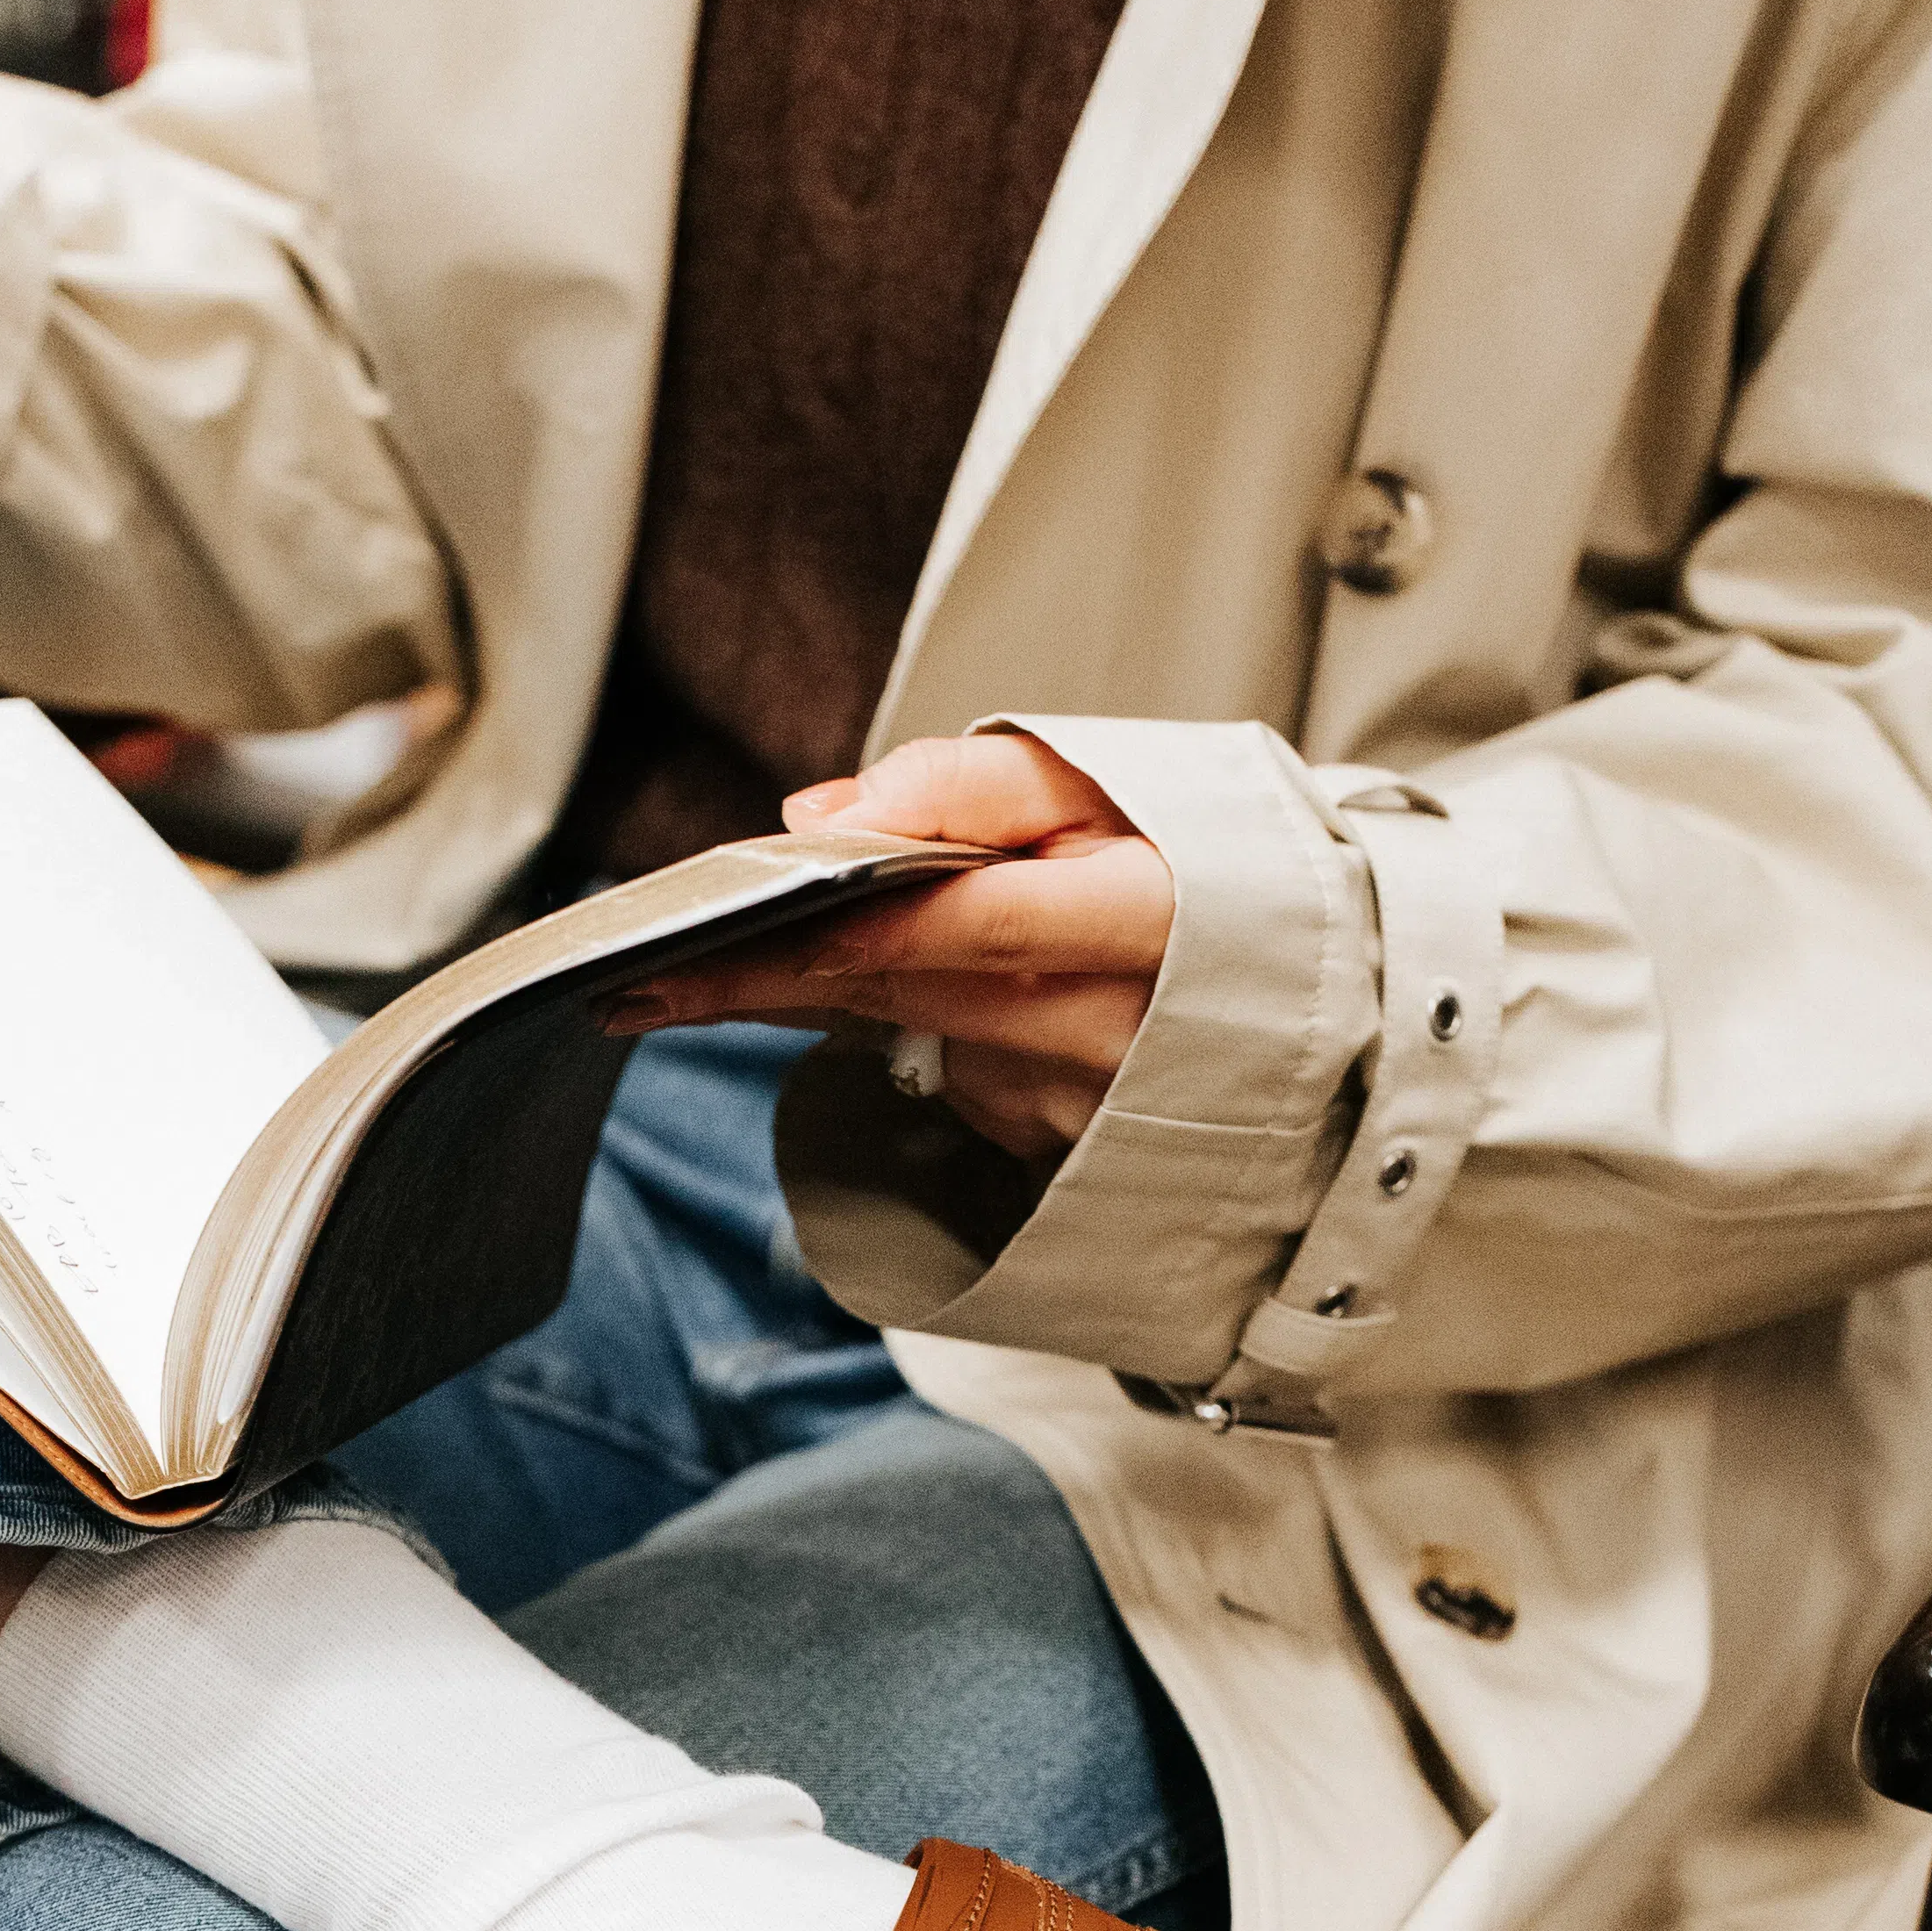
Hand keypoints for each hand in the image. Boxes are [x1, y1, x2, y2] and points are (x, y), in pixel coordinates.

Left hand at [602, 729, 1167, 1168]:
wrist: (1292, 997)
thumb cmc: (1183, 865)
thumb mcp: (1100, 786)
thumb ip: (968, 785)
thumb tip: (825, 818)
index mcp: (1150, 915)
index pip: (968, 921)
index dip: (845, 923)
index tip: (728, 926)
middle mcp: (1119, 1027)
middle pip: (905, 991)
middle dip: (766, 978)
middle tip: (639, 979)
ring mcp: (1083, 1104)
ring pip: (907, 1038)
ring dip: (808, 1003)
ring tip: (697, 983)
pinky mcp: (1054, 1145)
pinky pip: (942, 1078)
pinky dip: (901, 1030)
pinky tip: (897, 998)